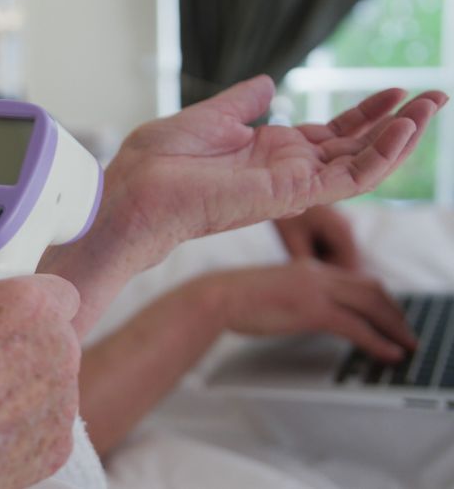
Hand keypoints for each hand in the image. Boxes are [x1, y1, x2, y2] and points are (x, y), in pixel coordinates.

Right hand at [0, 226, 81, 487]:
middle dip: (22, 334)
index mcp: (28, 309)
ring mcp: (62, 405)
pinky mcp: (57, 447)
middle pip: (54, 331)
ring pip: (53, 376)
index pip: (54, 287)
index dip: (26, 293)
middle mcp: (58, 353)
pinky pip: (47, 419)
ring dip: (24, 376)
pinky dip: (23, 419)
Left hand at [43, 76, 443, 335]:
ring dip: (398, 137)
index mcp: (266, 152)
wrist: (132, 193)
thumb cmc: (155, 163)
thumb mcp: (206, 119)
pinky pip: (346, 179)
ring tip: (430, 106)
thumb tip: (268, 81)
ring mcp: (289, 185)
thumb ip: (242, 103)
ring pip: (360, 164)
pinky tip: (403, 130)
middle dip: (396, 123)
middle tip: (434, 96)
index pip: (329, 135)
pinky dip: (378, 156)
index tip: (393, 90)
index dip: (363, 114)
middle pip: (354, 147)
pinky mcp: (288, 195)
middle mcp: (284, 171)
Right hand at [195, 260, 416, 361]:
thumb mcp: (270, 291)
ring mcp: (316, 290)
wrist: (216, 297)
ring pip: (372, 305)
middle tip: (406, 332)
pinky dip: (378, 341)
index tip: (388, 315)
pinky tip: (388, 353)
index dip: (379, 298)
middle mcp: (317, 273)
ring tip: (406, 345)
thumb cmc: (232, 298)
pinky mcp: (312, 309)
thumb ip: (292, 296)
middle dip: (395, 312)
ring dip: (395, 326)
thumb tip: (299, 313)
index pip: (356, 279)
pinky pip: (357, 326)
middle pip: (372, 289)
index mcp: (307, 268)